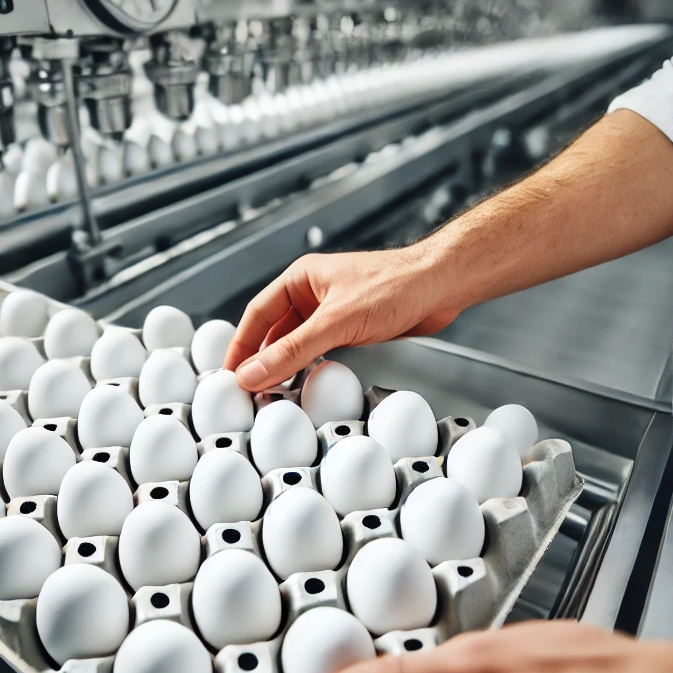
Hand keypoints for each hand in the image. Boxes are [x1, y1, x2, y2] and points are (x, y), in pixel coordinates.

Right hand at [223, 248, 459, 391]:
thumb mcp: (337, 322)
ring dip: (284, 367)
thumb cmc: (396, 285)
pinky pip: (319, 351)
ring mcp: (332, 312)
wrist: (442, 286)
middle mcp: (313, 294)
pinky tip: (305, 385)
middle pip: (273, 331)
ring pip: (296, 344)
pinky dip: (308, 369)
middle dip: (260, 360)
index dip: (240, 345)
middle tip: (248, 390)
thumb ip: (293, 351)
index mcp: (300, 278)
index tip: (230, 374)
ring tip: (272, 394)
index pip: (256, 314)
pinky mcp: (351, 328)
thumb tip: (254, 373)